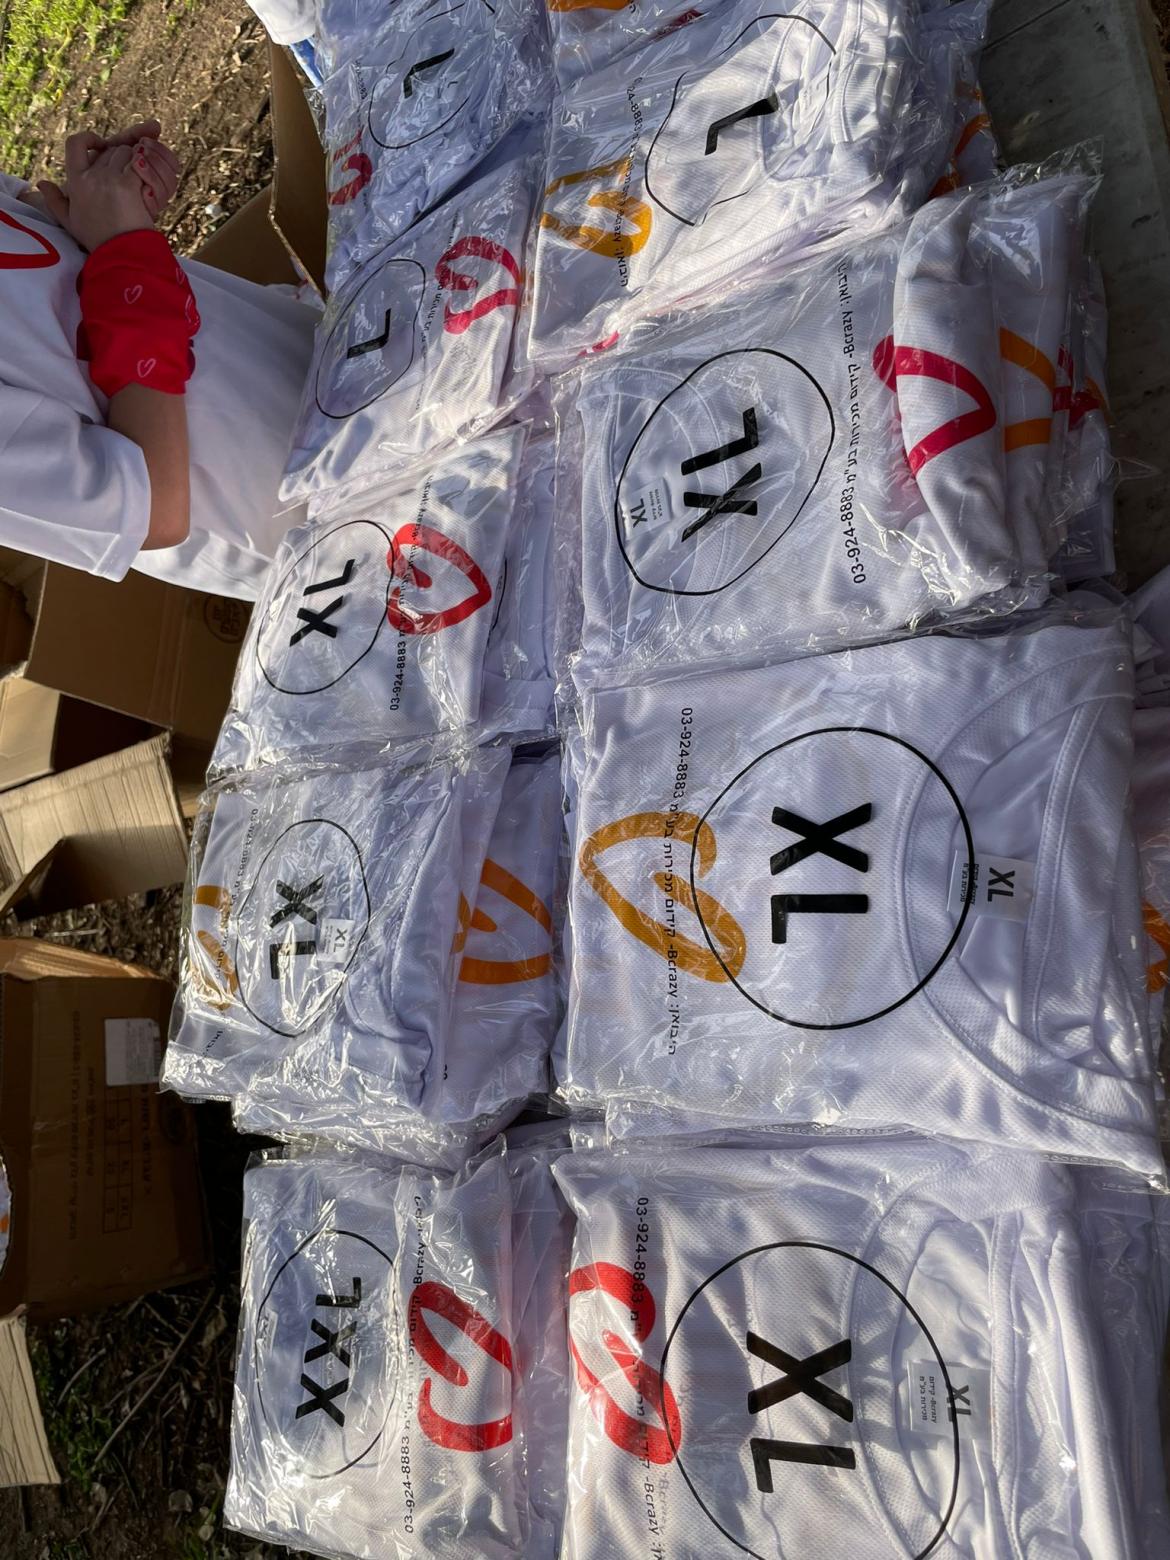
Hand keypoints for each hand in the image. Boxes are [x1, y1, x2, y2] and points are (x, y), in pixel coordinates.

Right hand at [34, 122, 181, 250]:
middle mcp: (92, 176)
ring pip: (126, 152)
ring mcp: (112, 179)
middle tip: (127, 173)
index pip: (75, 144)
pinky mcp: (130, 185)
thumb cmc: (97, 239)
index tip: (99, 145)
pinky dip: (145, 166)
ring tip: (137, 178)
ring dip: (134, 160)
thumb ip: (54, 200)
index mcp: (76, 181)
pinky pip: (139, 163)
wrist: (120, 254)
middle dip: (120, 156)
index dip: (88, 138)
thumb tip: (42, 183)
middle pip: (109, 149)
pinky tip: (146, 178)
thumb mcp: (69, 221)